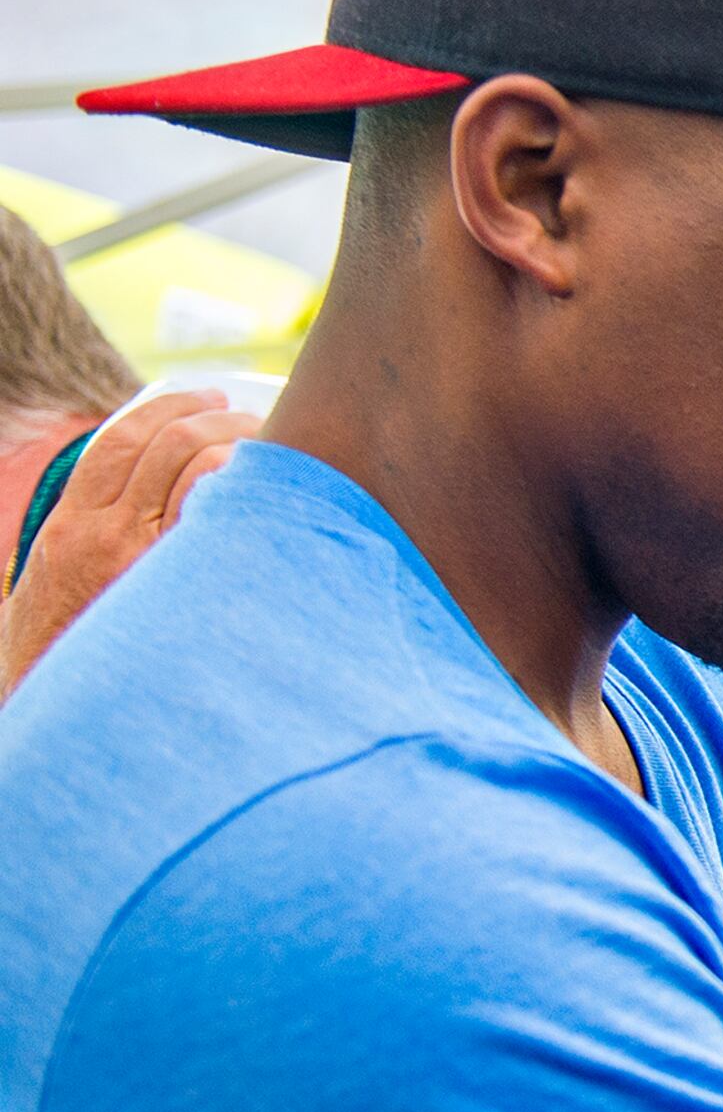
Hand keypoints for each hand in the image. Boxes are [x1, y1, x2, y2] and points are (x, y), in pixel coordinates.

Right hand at [0, 391, 256, 698]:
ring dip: (246, 450)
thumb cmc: (58, 658)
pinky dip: (254, 493)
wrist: (49, 717)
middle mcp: (103, 535)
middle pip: (169, 444)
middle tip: (258, 419)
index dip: (169, 406)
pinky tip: (284, 494)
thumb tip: (152, 505)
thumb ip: (96, 543)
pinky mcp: (182, 593)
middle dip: (220, 418)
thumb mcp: (55, 590)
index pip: (120, 440)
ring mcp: (143, 564)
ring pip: (203, 471)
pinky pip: (226, 521)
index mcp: (70, 527)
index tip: (207, 394)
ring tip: (281, 452)